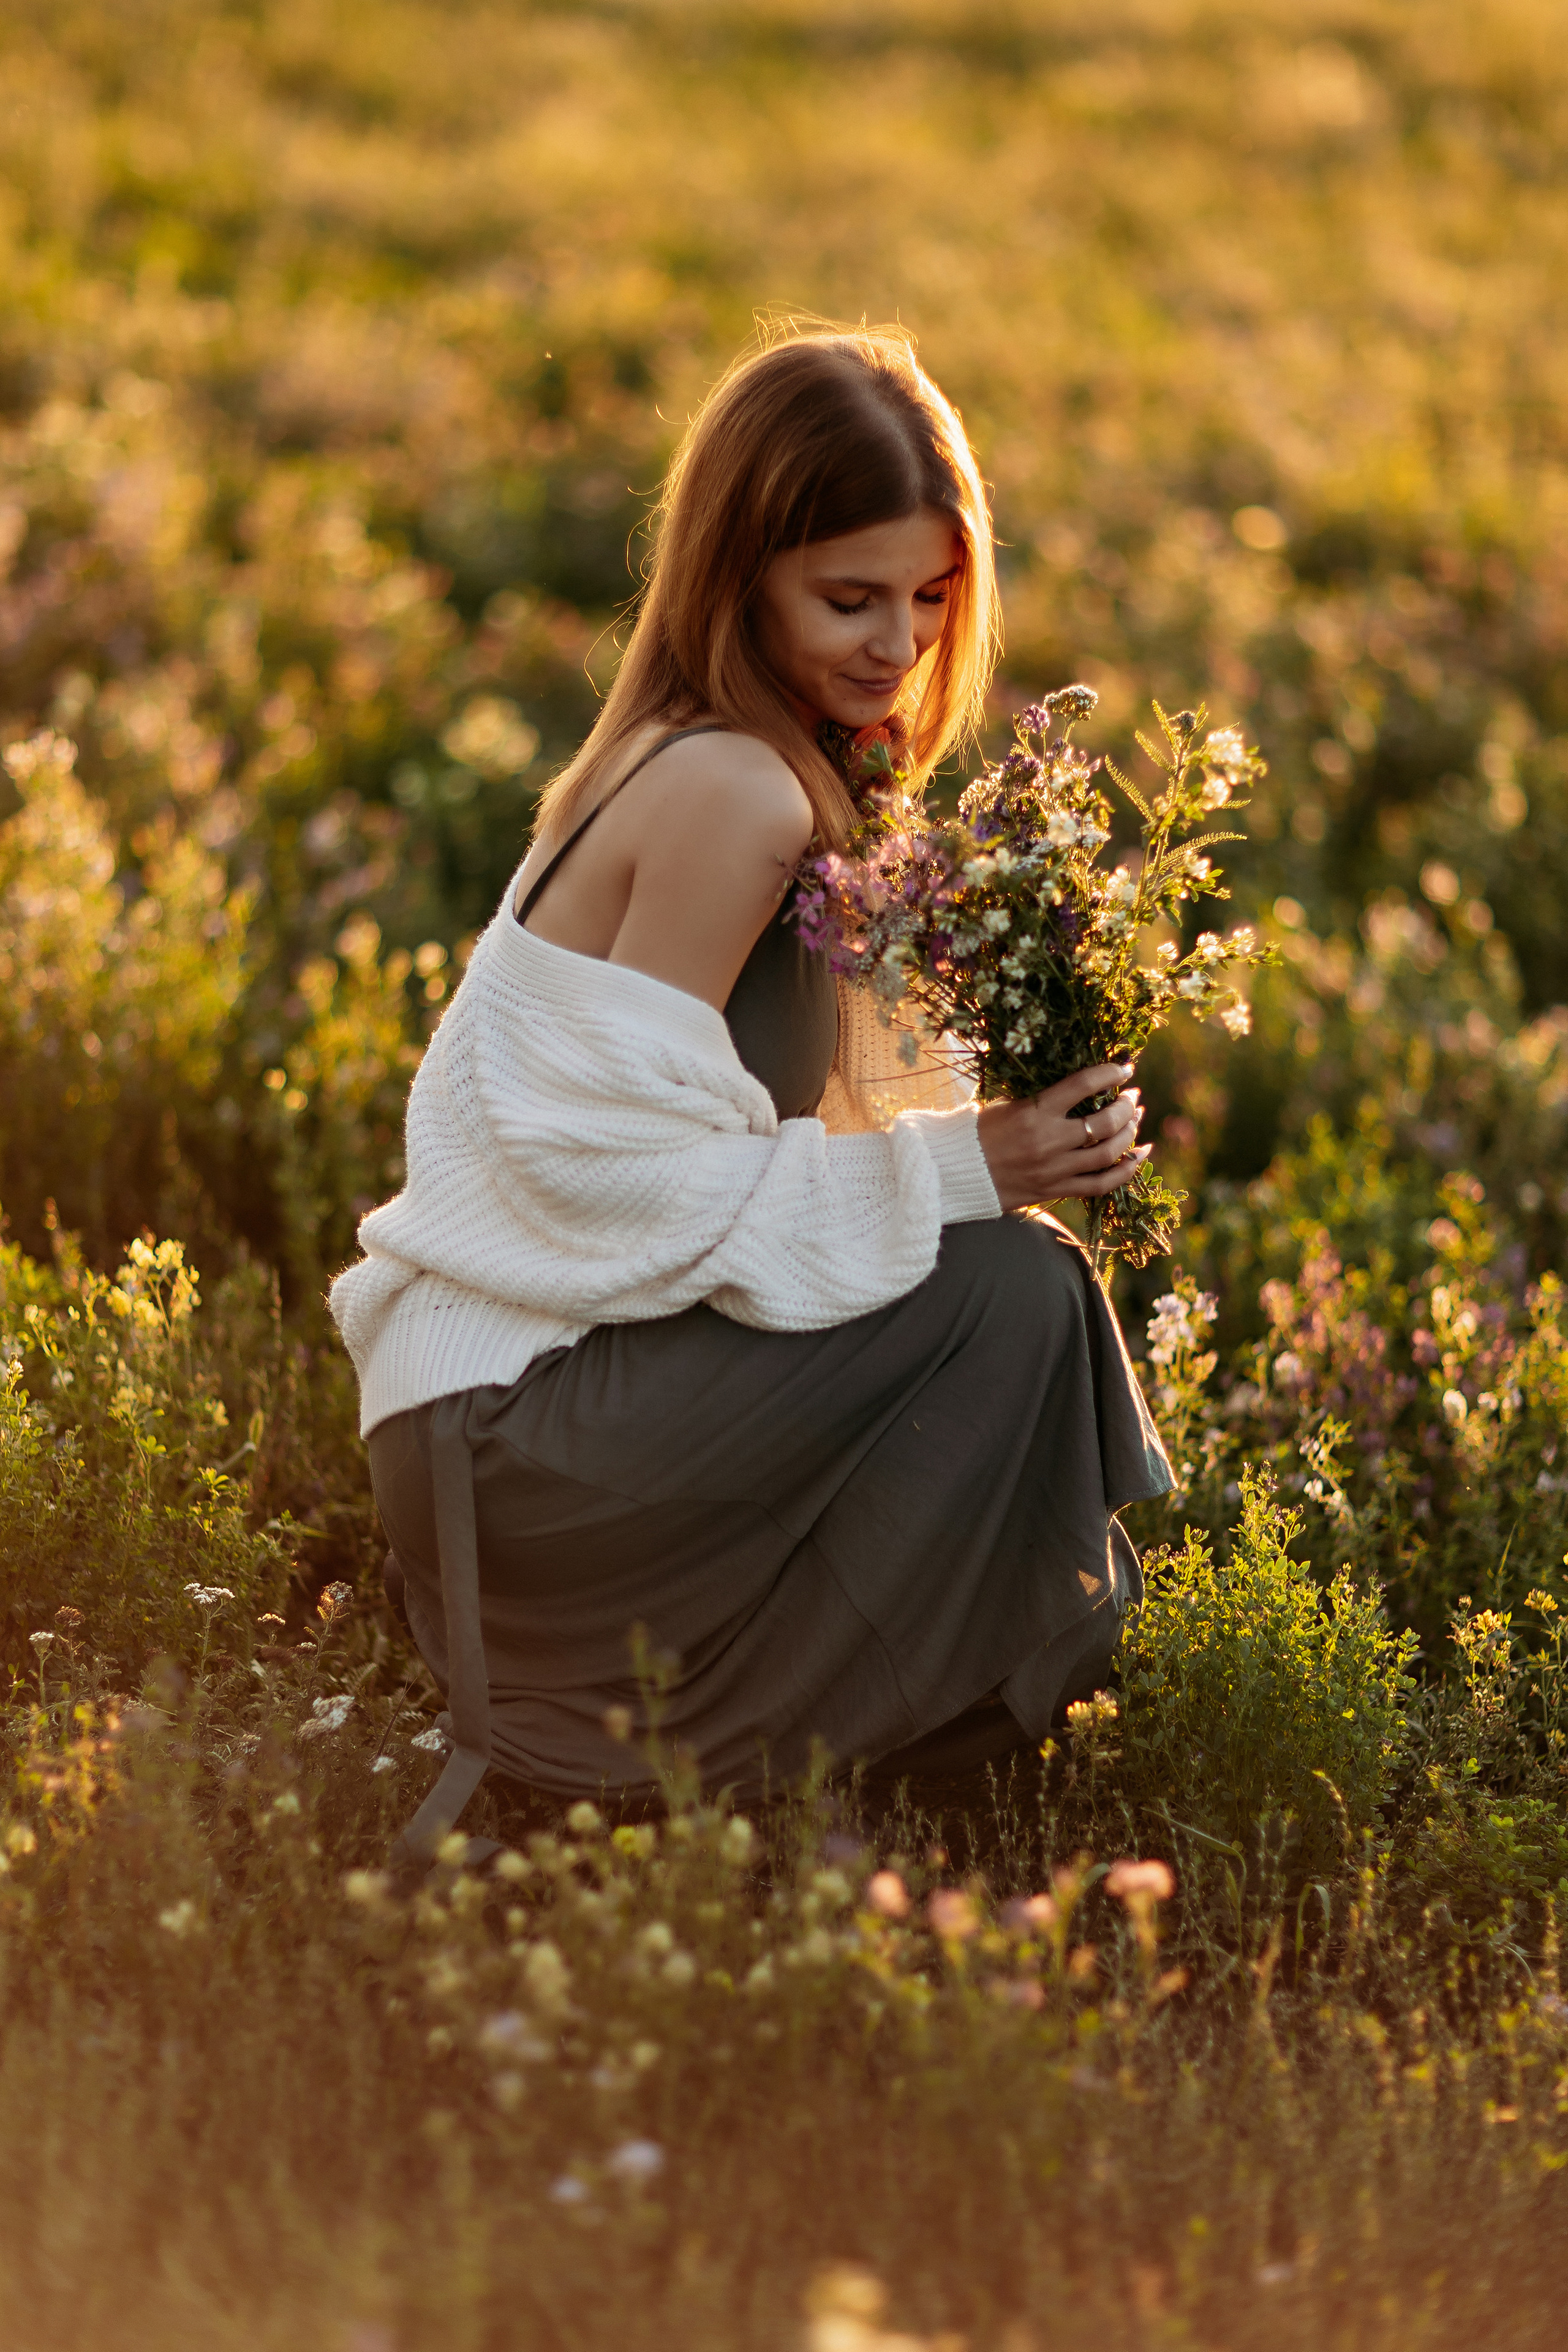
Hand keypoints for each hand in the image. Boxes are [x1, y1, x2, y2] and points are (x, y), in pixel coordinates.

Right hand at [975, 1063, 1148, 1212]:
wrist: (953, 1174)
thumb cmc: (975, 1133)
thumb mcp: (1005, 1105)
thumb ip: (1040, 1100)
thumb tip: (1077, 1089)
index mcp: (1033, 1112)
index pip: (1083, 1085)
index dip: (1109, 1073)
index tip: (1124, 1067)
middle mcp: (1048, 1141)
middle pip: (1104, 1122)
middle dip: (1125, 1106)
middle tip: (1132, 1097)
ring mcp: (1054, 1169)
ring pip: (1108, 1153)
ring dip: (1129, 1134)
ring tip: (1134, 1121)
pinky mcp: (1054, 1190)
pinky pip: (1099, 1185)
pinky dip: (1124, 1172)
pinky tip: (1138, 1158)